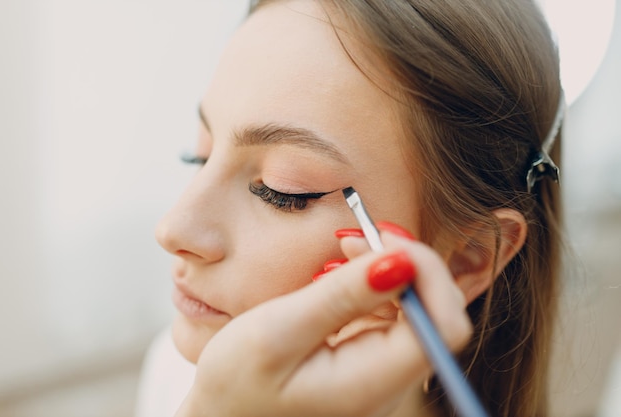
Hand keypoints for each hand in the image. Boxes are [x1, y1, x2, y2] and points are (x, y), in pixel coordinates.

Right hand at [176, 227, 471, 416]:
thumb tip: (402, 262)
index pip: (445, 325)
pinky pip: (390, 318)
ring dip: (386, 270)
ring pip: (414, 311)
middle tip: (355, 237)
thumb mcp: (279, 331)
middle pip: (435, 314)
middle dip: (404, 263)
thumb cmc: (236, 384)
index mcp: (374, 383)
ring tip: (344, 249)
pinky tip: (339, 276)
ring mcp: (380, 376)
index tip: (384, 238)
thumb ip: (342, 296)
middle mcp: (389, 384)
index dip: (427, 272)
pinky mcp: (367, 364)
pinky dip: (371, 287)